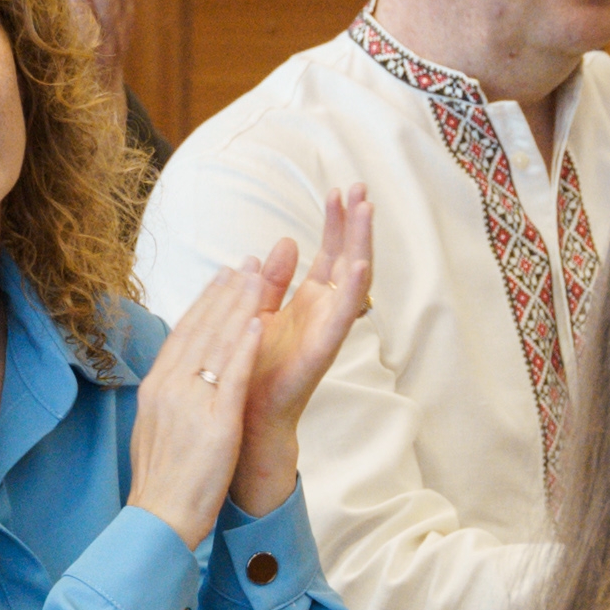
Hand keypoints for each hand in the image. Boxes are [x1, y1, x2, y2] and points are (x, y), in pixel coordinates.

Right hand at [124, 255, 267, 545]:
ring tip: (257, 277)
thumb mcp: (157, 430)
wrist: (158, 519)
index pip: (183, 333)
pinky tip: (259, 323)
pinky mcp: (214, 423)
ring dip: (238, 307)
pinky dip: (244, 347)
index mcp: (156, 388)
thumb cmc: (163, 483)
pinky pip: (231, 377)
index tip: (221, 278)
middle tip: (244, 263)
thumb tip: (178, 380)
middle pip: (199, 329)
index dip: (204, 302)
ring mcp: (190, 403)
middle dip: (224, 293)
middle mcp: (169, 388)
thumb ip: (171, 400)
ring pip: (216, 344)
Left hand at [230, 178, 372, 520]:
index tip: (340, 189)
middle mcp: (322, 316)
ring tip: (366, 209)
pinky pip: (340, 320)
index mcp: (308, 305)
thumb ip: (271, 281)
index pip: (329, 254)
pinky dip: (351, 291)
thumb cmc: (251, 373)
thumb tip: (283, 242)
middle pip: (346, 259)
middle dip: (354, 223)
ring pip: (350, 282)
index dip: (336, 223)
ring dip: (360, 244)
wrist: (244, 423)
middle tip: (361, 186)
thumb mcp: (256, 314)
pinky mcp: (319, 355)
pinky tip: (359, 263)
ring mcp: (325, 334)